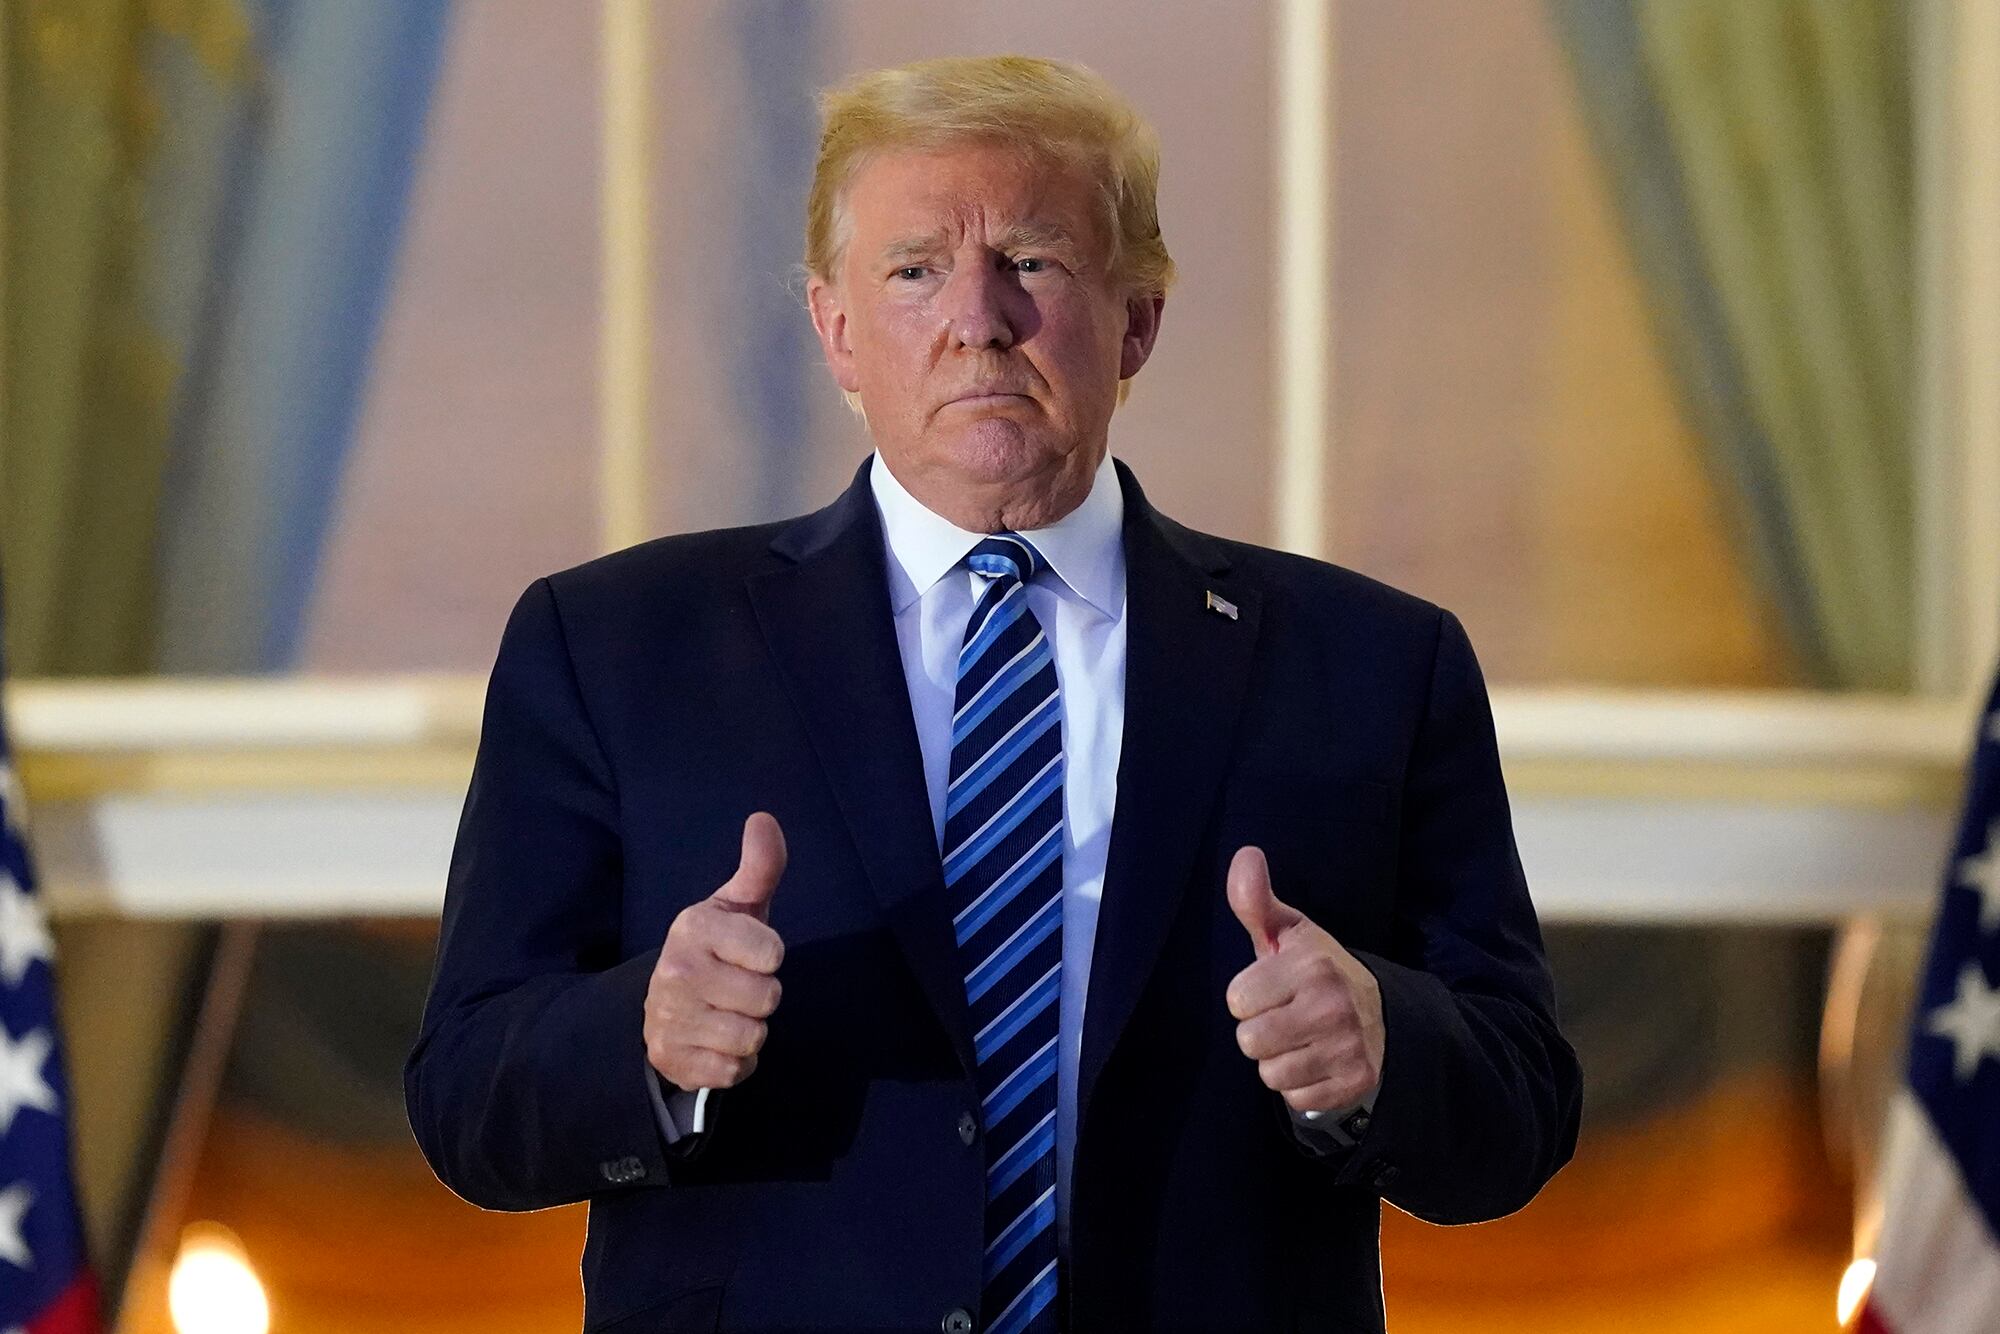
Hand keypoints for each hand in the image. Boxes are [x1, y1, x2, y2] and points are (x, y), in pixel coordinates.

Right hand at [644, 812, 787, 1090]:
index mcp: (694, 928)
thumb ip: (759, 866)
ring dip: (751, 1031)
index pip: (771, 953)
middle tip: (738, 987)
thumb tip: (763, 818)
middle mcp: (676, 971)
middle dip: (762, 997)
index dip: (770, 956)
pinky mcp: (671, 1059)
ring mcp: (669, 1018)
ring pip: (751, 1036)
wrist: (667, 1006)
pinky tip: (717, 1042)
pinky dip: (735, 1062)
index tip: (750, 953)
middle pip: (766, 998)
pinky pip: (735, 1070)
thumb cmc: (720, 949)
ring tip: (729, 1013)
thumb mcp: (739, 907)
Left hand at [1224, 845, 1383, 1113]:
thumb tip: (1245, 856)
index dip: (1248, 996)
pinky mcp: (1355, 1082)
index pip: (1237, 1000)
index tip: (1272, 989)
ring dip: (1278, 1060)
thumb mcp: (1288, 933)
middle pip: (1249, 1041)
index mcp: (1312, 965)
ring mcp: (1347, 1047)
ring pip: (1270, 1073)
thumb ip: (1256, 901)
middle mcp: (1332, 1006)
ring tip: (1301, 1038)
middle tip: (1286, 1016)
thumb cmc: (1316, 971)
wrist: (1381, 1014)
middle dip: (1260, 1030)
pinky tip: (1316, 1060)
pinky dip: (1301, 1084)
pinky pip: (1295, 1098)